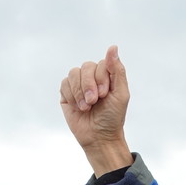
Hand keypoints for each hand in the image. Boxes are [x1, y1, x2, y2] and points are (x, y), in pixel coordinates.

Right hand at [59, 46, 133, 174]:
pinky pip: (64, 84)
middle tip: (94, 101)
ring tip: (86, 107)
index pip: (101, 64)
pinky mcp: (67, 94)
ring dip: (80, 91)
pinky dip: (71, 96)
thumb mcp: (121, 93)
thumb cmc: (113, 117)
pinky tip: (77, 107)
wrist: (99, 137)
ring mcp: (78, 85)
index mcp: (106, 76)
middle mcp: (92, 78)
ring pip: (74, 73)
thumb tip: (113, 47)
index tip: (105, 94)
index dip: (101, 78)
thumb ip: (117, 70)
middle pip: (86, 66)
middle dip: (89, 85)